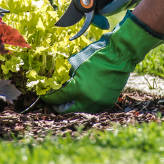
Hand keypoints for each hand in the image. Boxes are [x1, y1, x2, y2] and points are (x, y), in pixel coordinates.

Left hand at [42, 12, 163, 113]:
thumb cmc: (97, 55)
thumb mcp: (76, 63)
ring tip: (70, 97)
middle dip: (59, 105)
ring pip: (80, 108)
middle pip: (67, 109)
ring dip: (74, 103)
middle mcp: (88, 100)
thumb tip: (56, 81)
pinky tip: (84, 94)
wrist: (120, 55)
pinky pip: (92, 106)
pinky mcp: (107, 103)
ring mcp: (98, 103)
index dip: (48, 97)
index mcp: (78, 89)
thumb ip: (65, 75)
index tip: (43, 95)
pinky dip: (87, 101)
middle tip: (55, 101)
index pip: (57, 98)